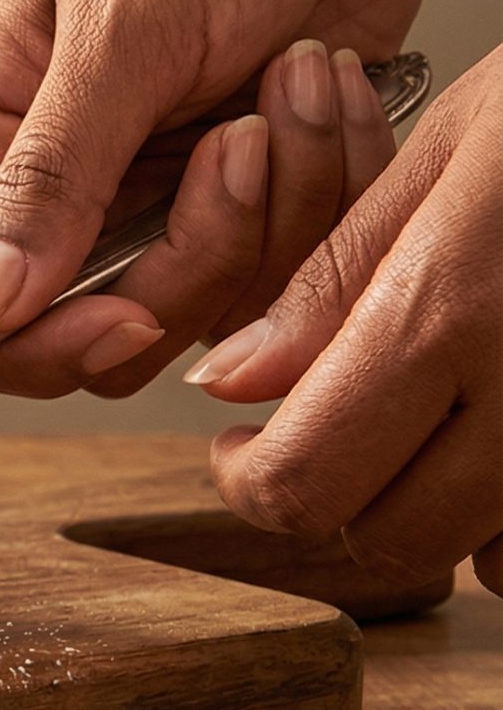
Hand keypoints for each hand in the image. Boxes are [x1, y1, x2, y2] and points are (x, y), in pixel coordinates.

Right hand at [0, 0, 435, 395]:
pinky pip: (280, 276)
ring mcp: (148, 207)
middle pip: (84, 336)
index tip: (125, 306)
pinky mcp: (239, 210)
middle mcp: (50, 192)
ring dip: (274, 208)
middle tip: (235, 145)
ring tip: (282, 87)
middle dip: (188, 261)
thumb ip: (45, 182)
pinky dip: (324, 192)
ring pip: (196, 314)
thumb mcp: (119, 33)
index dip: (27, 344)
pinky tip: (317, 94)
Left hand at [183, 50, 502, 594]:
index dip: (252, 478)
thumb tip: (234, 381)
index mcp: (449, 311)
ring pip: (484, 558)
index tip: (245, 441)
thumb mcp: (449, 151)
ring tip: (424, 428)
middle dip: (336, 502)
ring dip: (434, 516)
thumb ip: (336, 277)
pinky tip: (500, 441)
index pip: (305, 479)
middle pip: (391, 539)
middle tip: (322, 436)